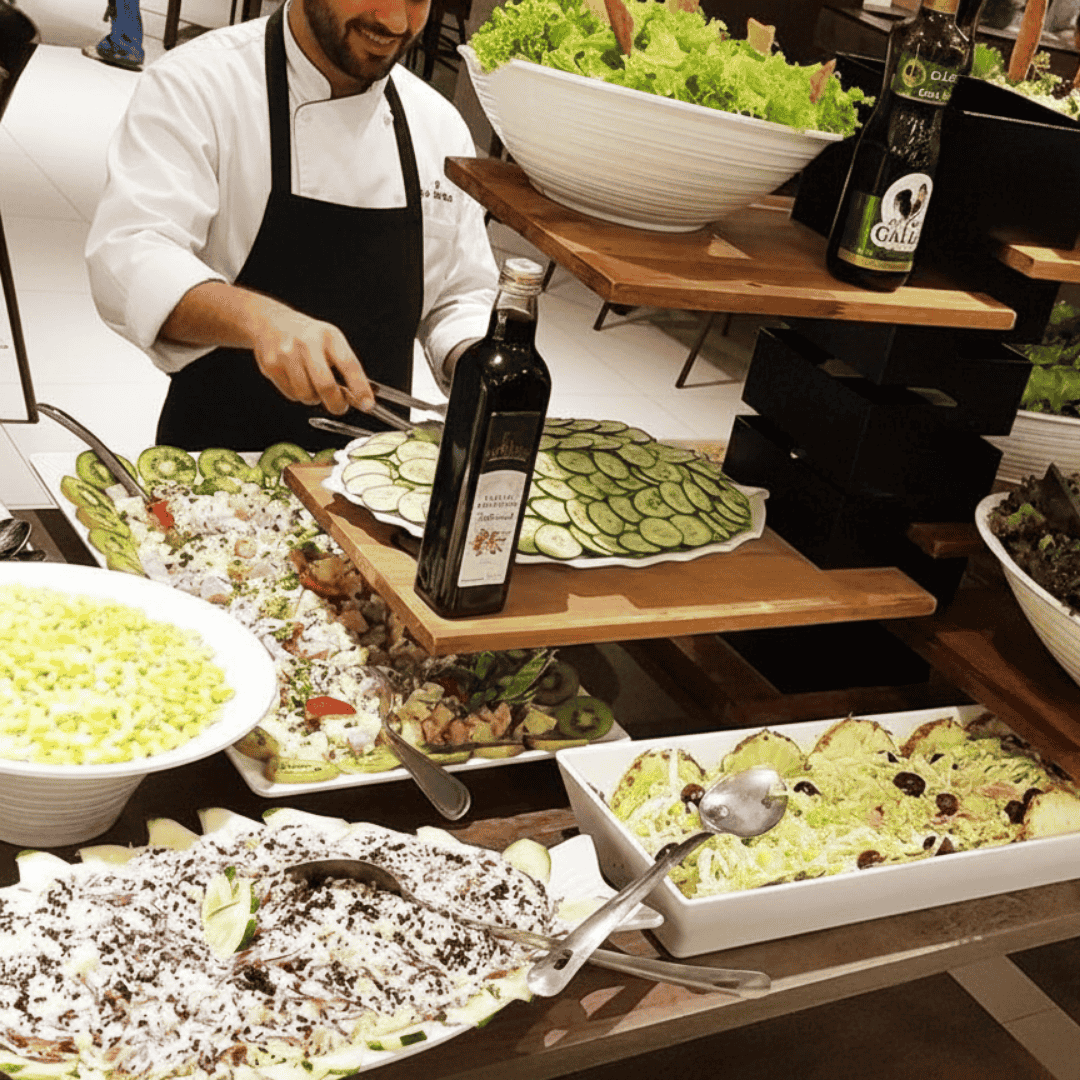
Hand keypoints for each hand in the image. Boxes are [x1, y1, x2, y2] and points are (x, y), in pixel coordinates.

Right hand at [250, 302, 374, 415]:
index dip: (360, 388)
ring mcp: (287, 354)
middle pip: (325, 385)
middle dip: (336, 404)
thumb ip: (346, 368)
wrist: (270, 322)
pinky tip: (298, 380)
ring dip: (315, 398)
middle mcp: (308, 343)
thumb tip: (361, 399)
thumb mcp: (331, 342)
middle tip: (340, 407)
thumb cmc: (308, 336)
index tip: (367, 405)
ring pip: (307, 395)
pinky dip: (299, 394)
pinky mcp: (271, 366)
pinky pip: (292, 394)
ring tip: (314, 386)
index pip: (349, 365)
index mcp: (329, 336)